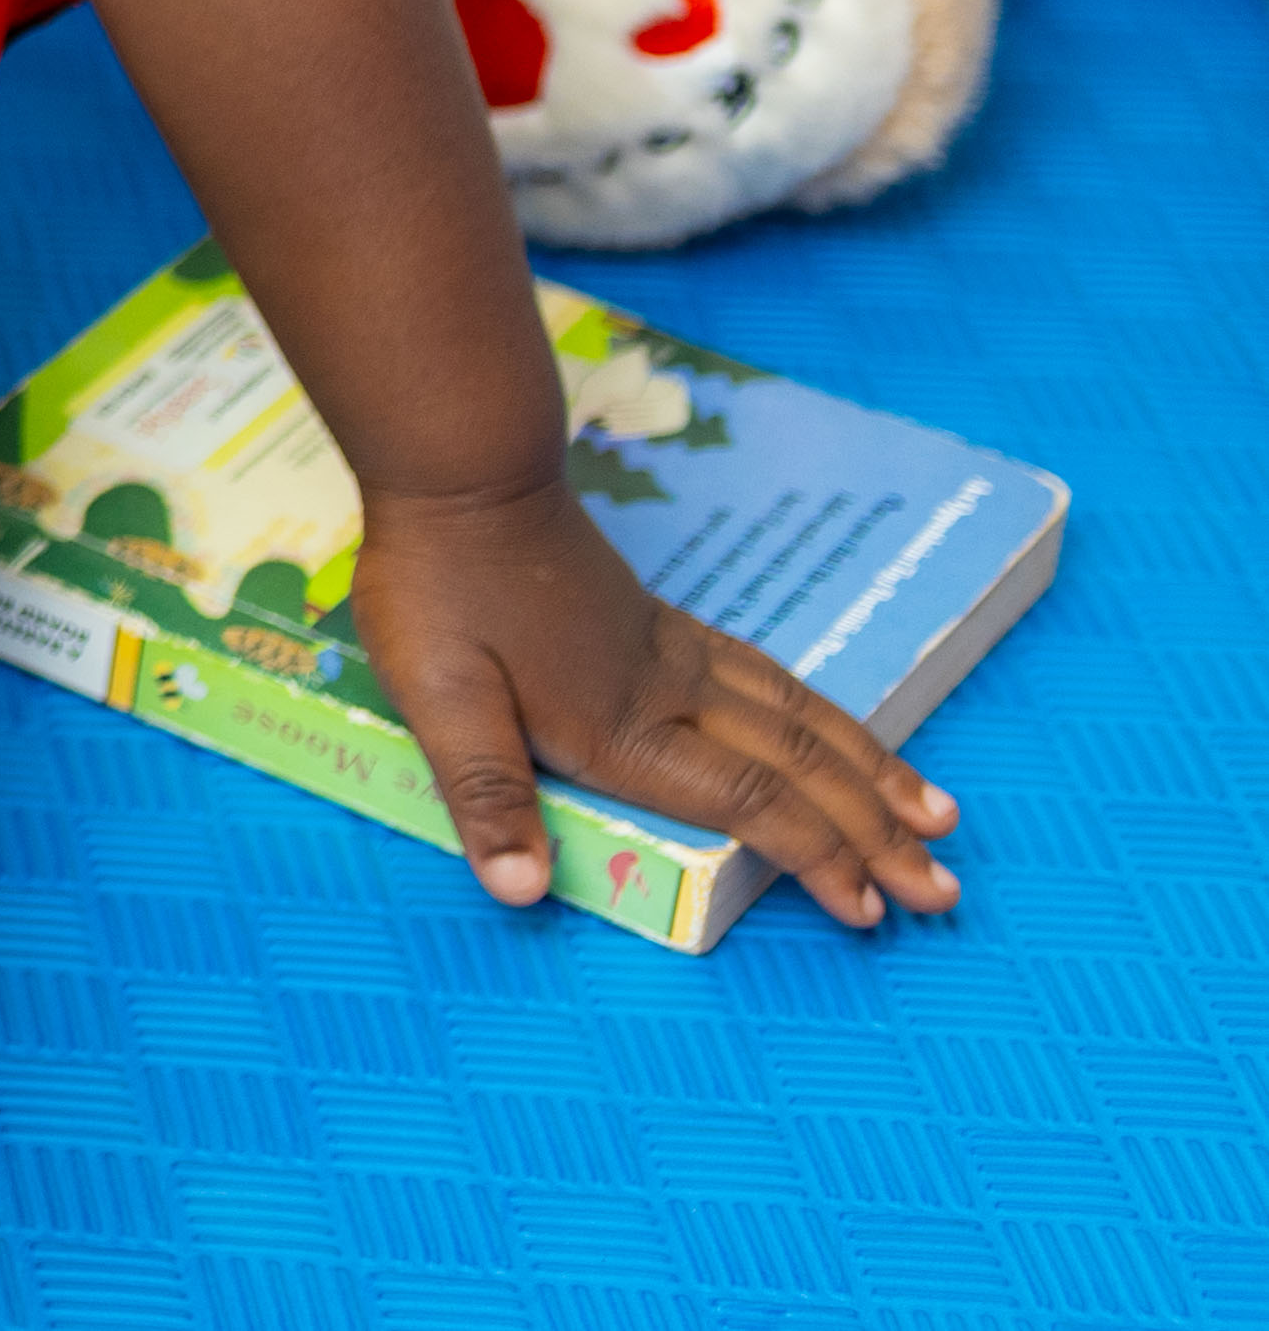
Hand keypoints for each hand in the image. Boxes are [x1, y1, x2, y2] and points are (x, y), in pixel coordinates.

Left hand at [344, 473, 963, 923]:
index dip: (817, 858)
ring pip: (800, 718)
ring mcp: (674, 652)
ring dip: (872, 772)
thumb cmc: (441, 588)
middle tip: (944, 888)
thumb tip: (521, 891)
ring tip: (935, 813)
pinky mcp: (662, 622)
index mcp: (625, 728)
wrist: (464, 471)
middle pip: (799, 769)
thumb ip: (486, 793)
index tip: (875, 911)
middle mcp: (671, 694)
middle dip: (877, 833)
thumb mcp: (437, 697)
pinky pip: (771, 678)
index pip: (750, 804)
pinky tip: (836, 728)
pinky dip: (824, 714)